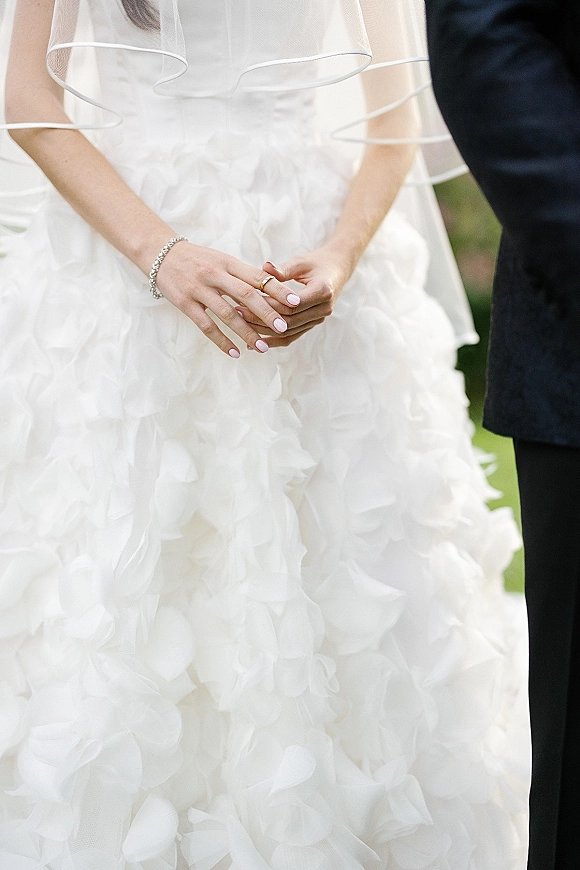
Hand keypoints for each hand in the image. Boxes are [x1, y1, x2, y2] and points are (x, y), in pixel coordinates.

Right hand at [155, 241, 301, 356]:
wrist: (161, 254)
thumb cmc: (198, 260)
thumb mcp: (222, 260)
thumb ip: (243, 275)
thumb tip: (272, 291)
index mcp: (228, 263)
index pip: (258, 277)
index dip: (278, 290)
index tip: (296, 302)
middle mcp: (215, 275)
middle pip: (246, 295)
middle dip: (267, 313)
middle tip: (284, 328)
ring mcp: (199, 290)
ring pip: (227, 314)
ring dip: (247, 332)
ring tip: (262, 347)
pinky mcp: (185, 303)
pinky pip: (206, 326)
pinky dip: (222, 340)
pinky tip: (235, 352)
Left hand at [235, 245, 353, 347]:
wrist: (336, 270)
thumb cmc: (317, 262)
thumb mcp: (301, 261)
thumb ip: (283, 268)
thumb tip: (265, 268)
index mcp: (322, 291)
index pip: (291, 304)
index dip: (268, 304)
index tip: (245, 299)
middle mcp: (323, 309)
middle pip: (288, 321)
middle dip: (261, 319)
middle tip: (237, 313)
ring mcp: (318, 320)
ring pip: (289, 333)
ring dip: (264, 332)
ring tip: (241, 327)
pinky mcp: (312, 325)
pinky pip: (292, 337)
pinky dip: (273, 341)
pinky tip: (254, 343)